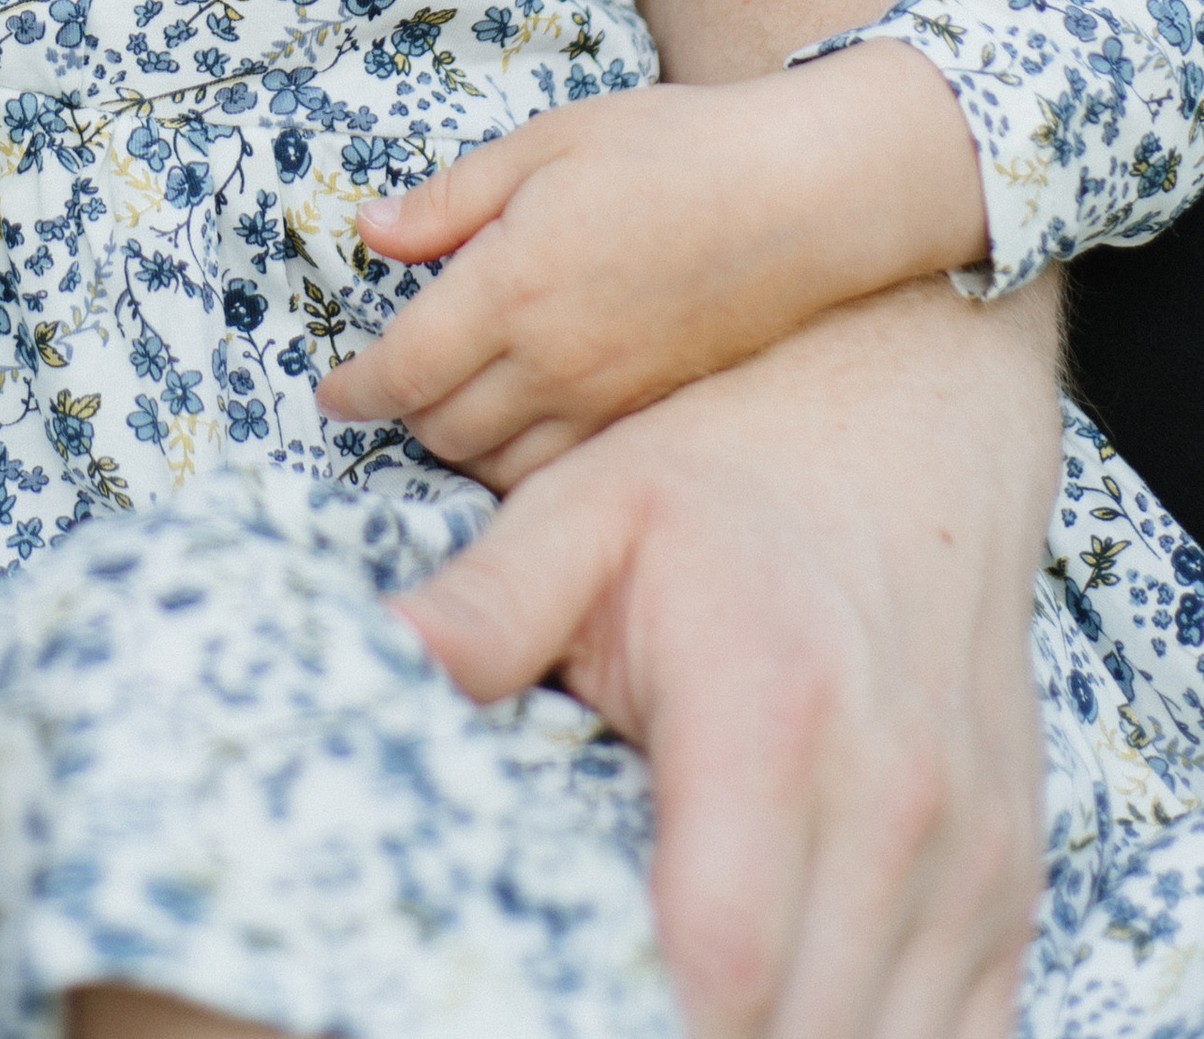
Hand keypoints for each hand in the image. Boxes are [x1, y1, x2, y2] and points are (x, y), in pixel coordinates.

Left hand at [322, 49, 991, 486]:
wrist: (804, 195)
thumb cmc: (671, 148)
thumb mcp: (544, 143)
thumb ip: (450, 199)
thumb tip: (369, 232)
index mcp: (512, 285)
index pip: (405, 371)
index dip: (355, 391)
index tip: (330, 395)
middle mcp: (554, 360)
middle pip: (443, 428)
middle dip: (402, 415)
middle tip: (390, 385)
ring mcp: (608, 399)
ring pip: (500, 466)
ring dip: (460, 446)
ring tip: (450, 406)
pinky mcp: (651, 414)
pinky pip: (565, 471)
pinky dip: (525, 466)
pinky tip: (523, 428)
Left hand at [392, 276, 1056, 1038]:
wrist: (912, 409)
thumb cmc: (729, 466)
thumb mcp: (586, 508)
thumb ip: (484, 606)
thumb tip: (377, 664)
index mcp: (770, 711)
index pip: (724, 954)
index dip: (639, 1014)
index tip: (563, 997)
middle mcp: (893, 799)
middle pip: (802, 1031)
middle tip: (596, 998)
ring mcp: (970, 851)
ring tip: (670, 1002)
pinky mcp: (1008, 880)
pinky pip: (964, 1036)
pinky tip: (785, 1008)